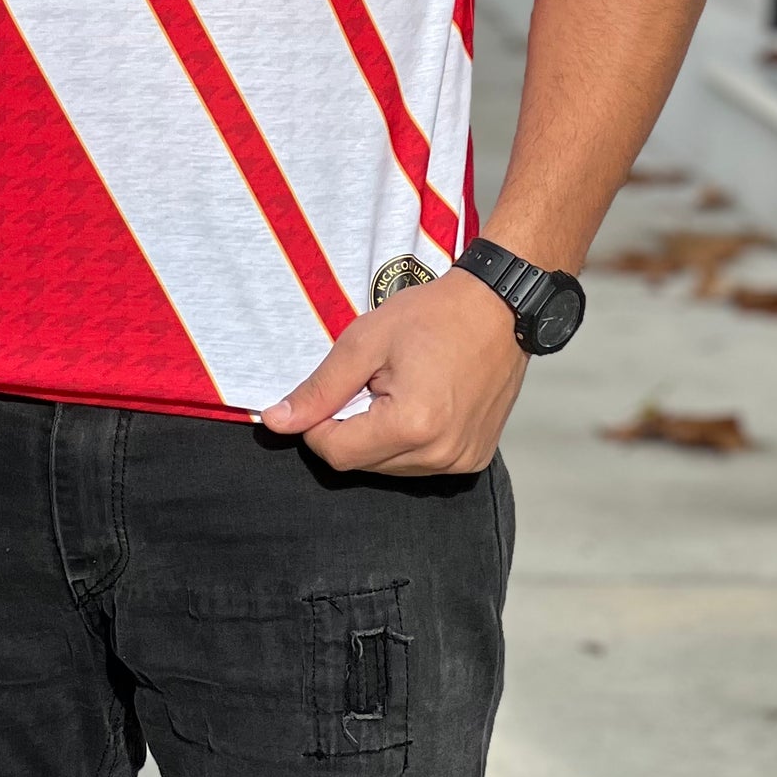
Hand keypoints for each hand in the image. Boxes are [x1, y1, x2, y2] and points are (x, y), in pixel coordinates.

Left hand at [260, 267, 526, 473]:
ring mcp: (461, 461)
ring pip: (389, 468)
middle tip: (371, 381)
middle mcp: (440, 454)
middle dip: (351, 427)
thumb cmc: (433, 316)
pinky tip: (421, 403)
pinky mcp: (474, 460)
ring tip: (400, 388)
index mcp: (411, 426)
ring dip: (379, 436)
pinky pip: (420, 464)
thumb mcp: (365, 341)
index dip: (318, 425)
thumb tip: (277, 422)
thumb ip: (320, 388)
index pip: (336, 453)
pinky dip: (408, 441)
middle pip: (362, 464)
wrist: (498, 308)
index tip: (331, 390)